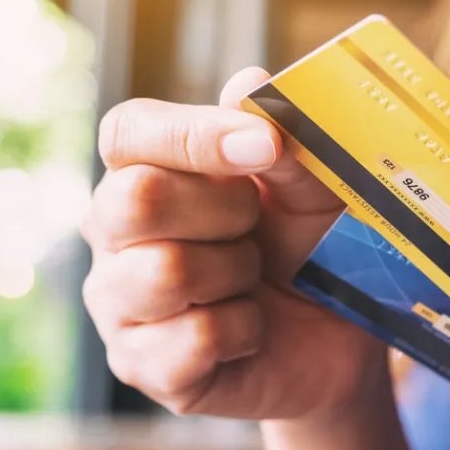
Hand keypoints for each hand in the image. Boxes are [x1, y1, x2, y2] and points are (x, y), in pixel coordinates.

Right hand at [82, 67, 387, 421]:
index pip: (129, 132)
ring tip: (254, 281)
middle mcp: (114, 233)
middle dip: (224, 211)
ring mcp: (118, 303)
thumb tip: (249, 84)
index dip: (195, 134)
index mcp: (145, 170)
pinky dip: (243, 331)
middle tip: (258, 227)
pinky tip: (251, 330)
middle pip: (134, 199)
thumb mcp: (314, 190)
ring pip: (165, 273)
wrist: (335, 340)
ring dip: (236, 274)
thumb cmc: (311, 249)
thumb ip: (286, 140)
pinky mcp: (139, 365)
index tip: (266, 146)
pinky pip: (192, 340)